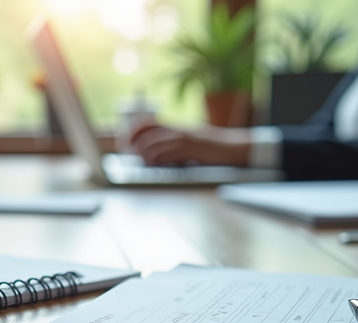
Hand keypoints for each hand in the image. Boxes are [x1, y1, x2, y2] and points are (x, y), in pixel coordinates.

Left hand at [127, 122, 252, 166]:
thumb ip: (171, 144)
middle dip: (132, 141)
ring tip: (139, 160)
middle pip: (146, 130)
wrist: (232, 148)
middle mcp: (177, 129)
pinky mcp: (190, 148)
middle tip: (127, 152)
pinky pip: (167, 152)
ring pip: (154, 142)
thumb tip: (150, 154)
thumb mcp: (188, 141)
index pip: (147, 122)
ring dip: (142, 152)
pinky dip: (155, 158)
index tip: (124, 142)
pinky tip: (151, 163)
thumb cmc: (210, 149)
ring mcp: (184, 138)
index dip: (132, 130)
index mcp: (175, 127)